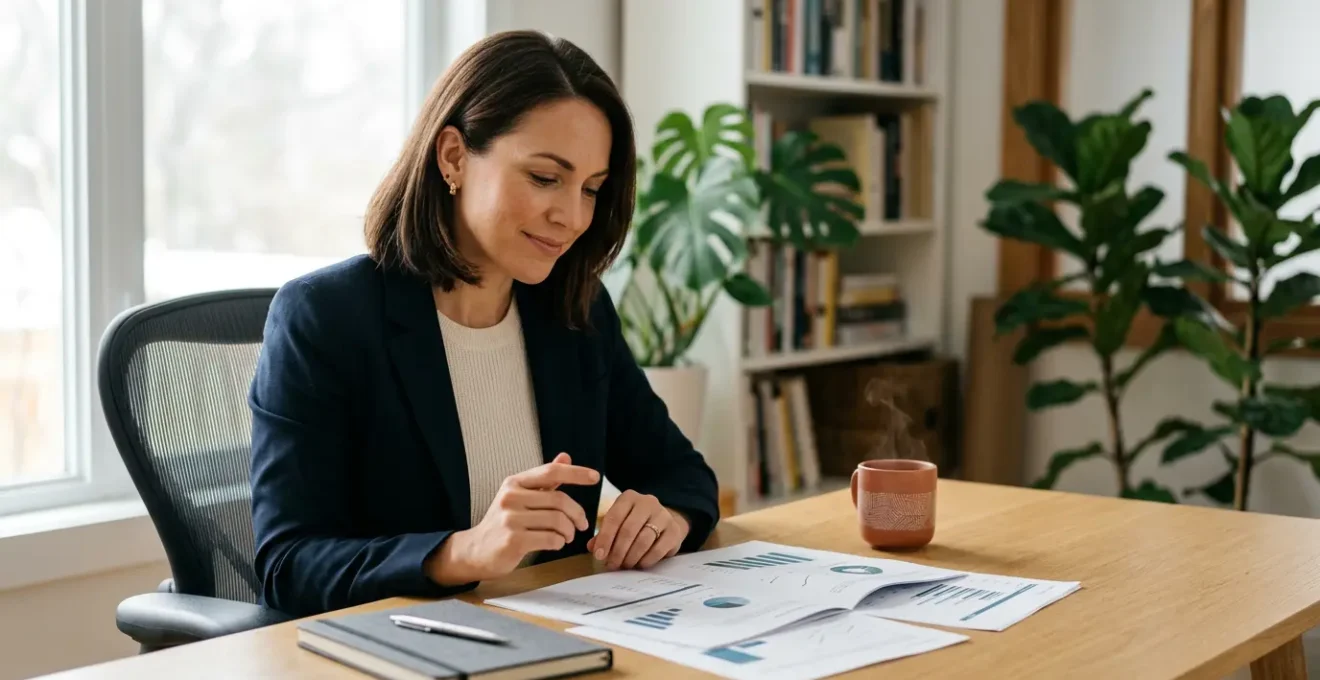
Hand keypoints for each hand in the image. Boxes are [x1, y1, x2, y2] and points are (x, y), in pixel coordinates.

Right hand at [428, 453, 598, 584]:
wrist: (475, 551)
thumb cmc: (503, 523)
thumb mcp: (520, 497)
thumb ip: (543, 480)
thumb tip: (565, 456)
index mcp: (514, 483)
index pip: (551, 471)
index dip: (576, 473)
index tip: (595, 477)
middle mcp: (511, 497)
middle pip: (560, 500)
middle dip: (577, 514)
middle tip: (582, 524)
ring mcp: (510, 519)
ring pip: (558, 521)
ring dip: (569, 531)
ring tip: (567, 537)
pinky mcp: (513, 540)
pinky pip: (550, 539)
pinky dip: (559, 543)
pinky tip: (555, 544)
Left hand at [587, 489, 689, 570]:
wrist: (666, 522)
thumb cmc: (636, 523)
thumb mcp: (619, 523)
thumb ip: (605, 534)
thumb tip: (593, 547)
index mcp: (629, 498)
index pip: (614, 517)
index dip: (605, 538)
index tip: (599, 555)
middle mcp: (647, 502)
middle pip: (629, 530)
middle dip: (618, 551)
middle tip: (612, 565)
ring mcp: (663, 515)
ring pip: (643, 540)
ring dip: (631, 557)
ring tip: (625, 566)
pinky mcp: (675, 530)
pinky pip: (658, 549)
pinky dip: (646, 560)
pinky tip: (640, 565)